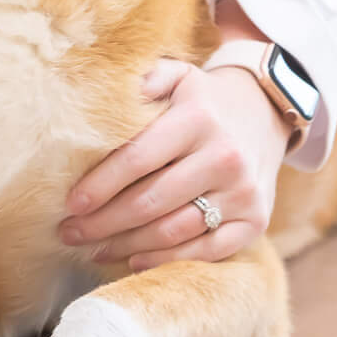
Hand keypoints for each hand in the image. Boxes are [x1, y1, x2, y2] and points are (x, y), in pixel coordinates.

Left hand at [59, 59, 292, 269]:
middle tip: (69, 232)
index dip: (100, 185)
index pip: (138, 159)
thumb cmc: (204, 100)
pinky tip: (134, 260)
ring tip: (94, 249)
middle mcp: (224, 157)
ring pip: (174, 232)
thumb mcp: (177, 76)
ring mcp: (243, 192)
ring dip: (127, 246)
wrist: (266, 113)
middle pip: (151, 202)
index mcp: (197, 119)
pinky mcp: (255, 220)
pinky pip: (205, 251)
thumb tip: (97, 99)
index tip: (71, 203)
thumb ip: (142, 81)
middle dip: (103, 222)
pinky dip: (166, 260)